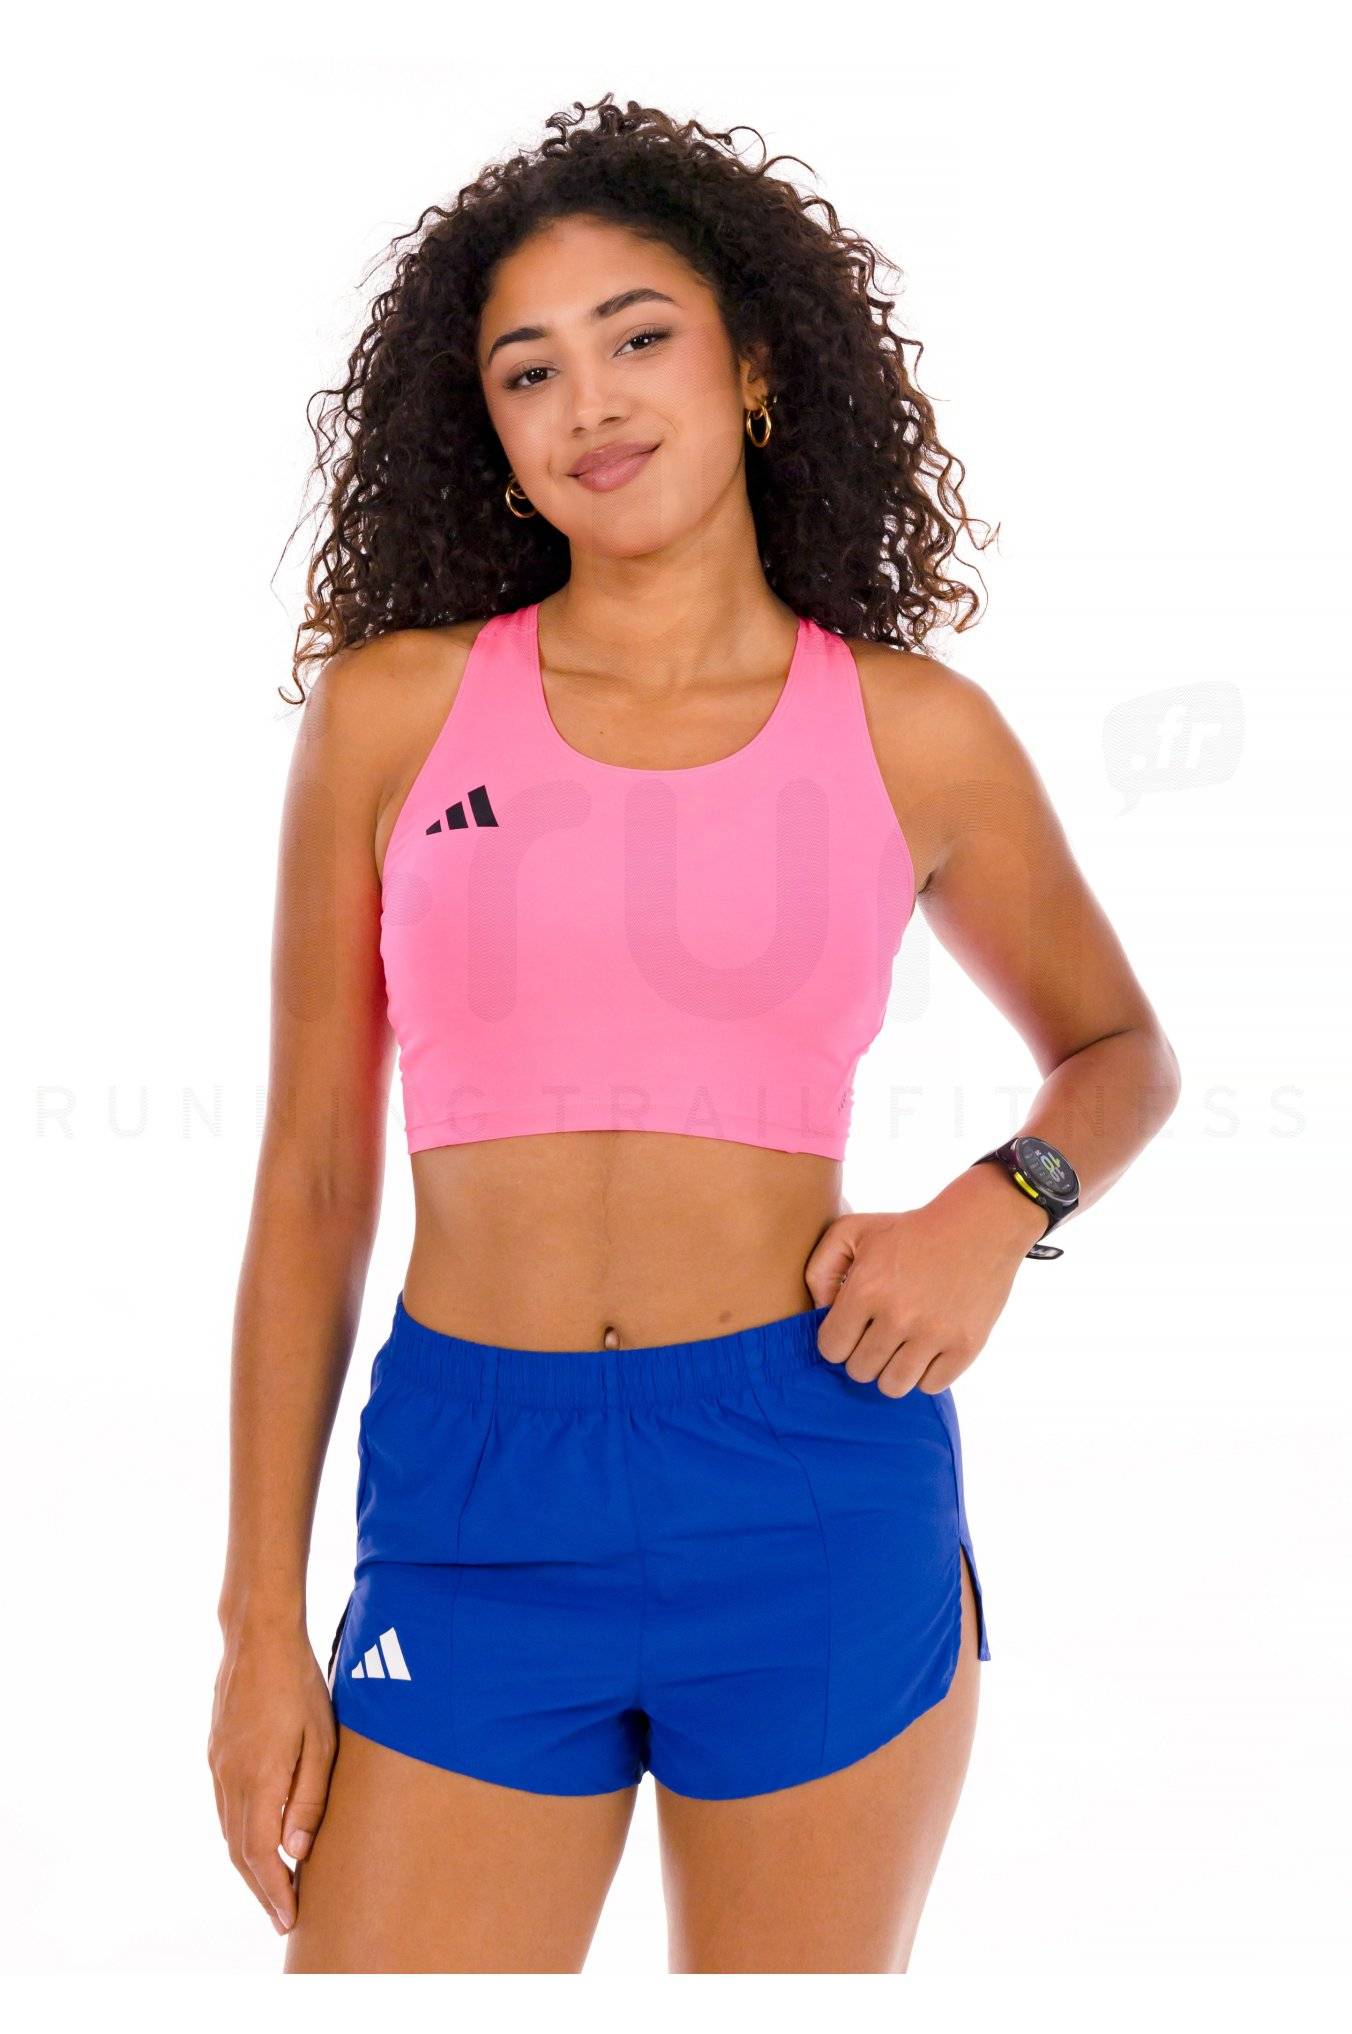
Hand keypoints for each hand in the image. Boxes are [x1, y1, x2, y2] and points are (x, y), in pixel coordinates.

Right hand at [208, 1618, 336, 1935]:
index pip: (260, 1855)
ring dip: (248, 1866)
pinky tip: (256, 1841)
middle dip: (261, 1889)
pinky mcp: (216, 1753)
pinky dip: (239, 1835)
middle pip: (240, 1852)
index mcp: (259, 1779)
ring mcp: (218, 1766)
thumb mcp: (321, 1740)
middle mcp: (230, 1780)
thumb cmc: (300, 1685)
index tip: (288, 1919)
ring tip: (272, 1889)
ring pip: (229, 1832)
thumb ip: (309, 1799)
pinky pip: (225, 1808)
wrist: (257, 1638)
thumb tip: (299, 1852)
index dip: (273, 1892)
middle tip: (282, 1918)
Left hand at [805, 1168, 1045, 1394]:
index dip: (838, 1340)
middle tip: (879, 1333)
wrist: (979, 1225)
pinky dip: (926, 1373)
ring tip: (900, 1347)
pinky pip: (931, 1386)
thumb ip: (820, 1270)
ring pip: (893, 1387)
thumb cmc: (909, 1230)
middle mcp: (899, 1317)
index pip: (831, 1349)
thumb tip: (819, 1314)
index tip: (853, 1327)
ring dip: (892, 1370)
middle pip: (860, 1371)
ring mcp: (934, 1335)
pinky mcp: (966, 1346)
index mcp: (866, 1290)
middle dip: (863, 1355)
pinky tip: (928, 1348)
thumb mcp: (853, 1230)